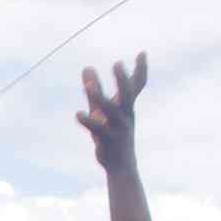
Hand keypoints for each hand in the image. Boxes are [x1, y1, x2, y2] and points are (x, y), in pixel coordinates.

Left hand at [77, 53, 147, 172]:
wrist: (121, 167)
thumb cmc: (111, 134)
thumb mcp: (101, 110)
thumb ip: (94, 89)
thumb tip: (86, 67)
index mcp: (127, 106)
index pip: (137, 86)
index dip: (140, 70)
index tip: (142, 53)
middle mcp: (126, 115)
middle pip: (127, 95)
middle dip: (123, 80)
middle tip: (117, 64)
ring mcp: (119, 129)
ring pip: (111, 112)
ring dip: (100, 98)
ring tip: (88, 87)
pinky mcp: (108, 141)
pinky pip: (98, 130)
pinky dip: (88, 122)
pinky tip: (78, 114)